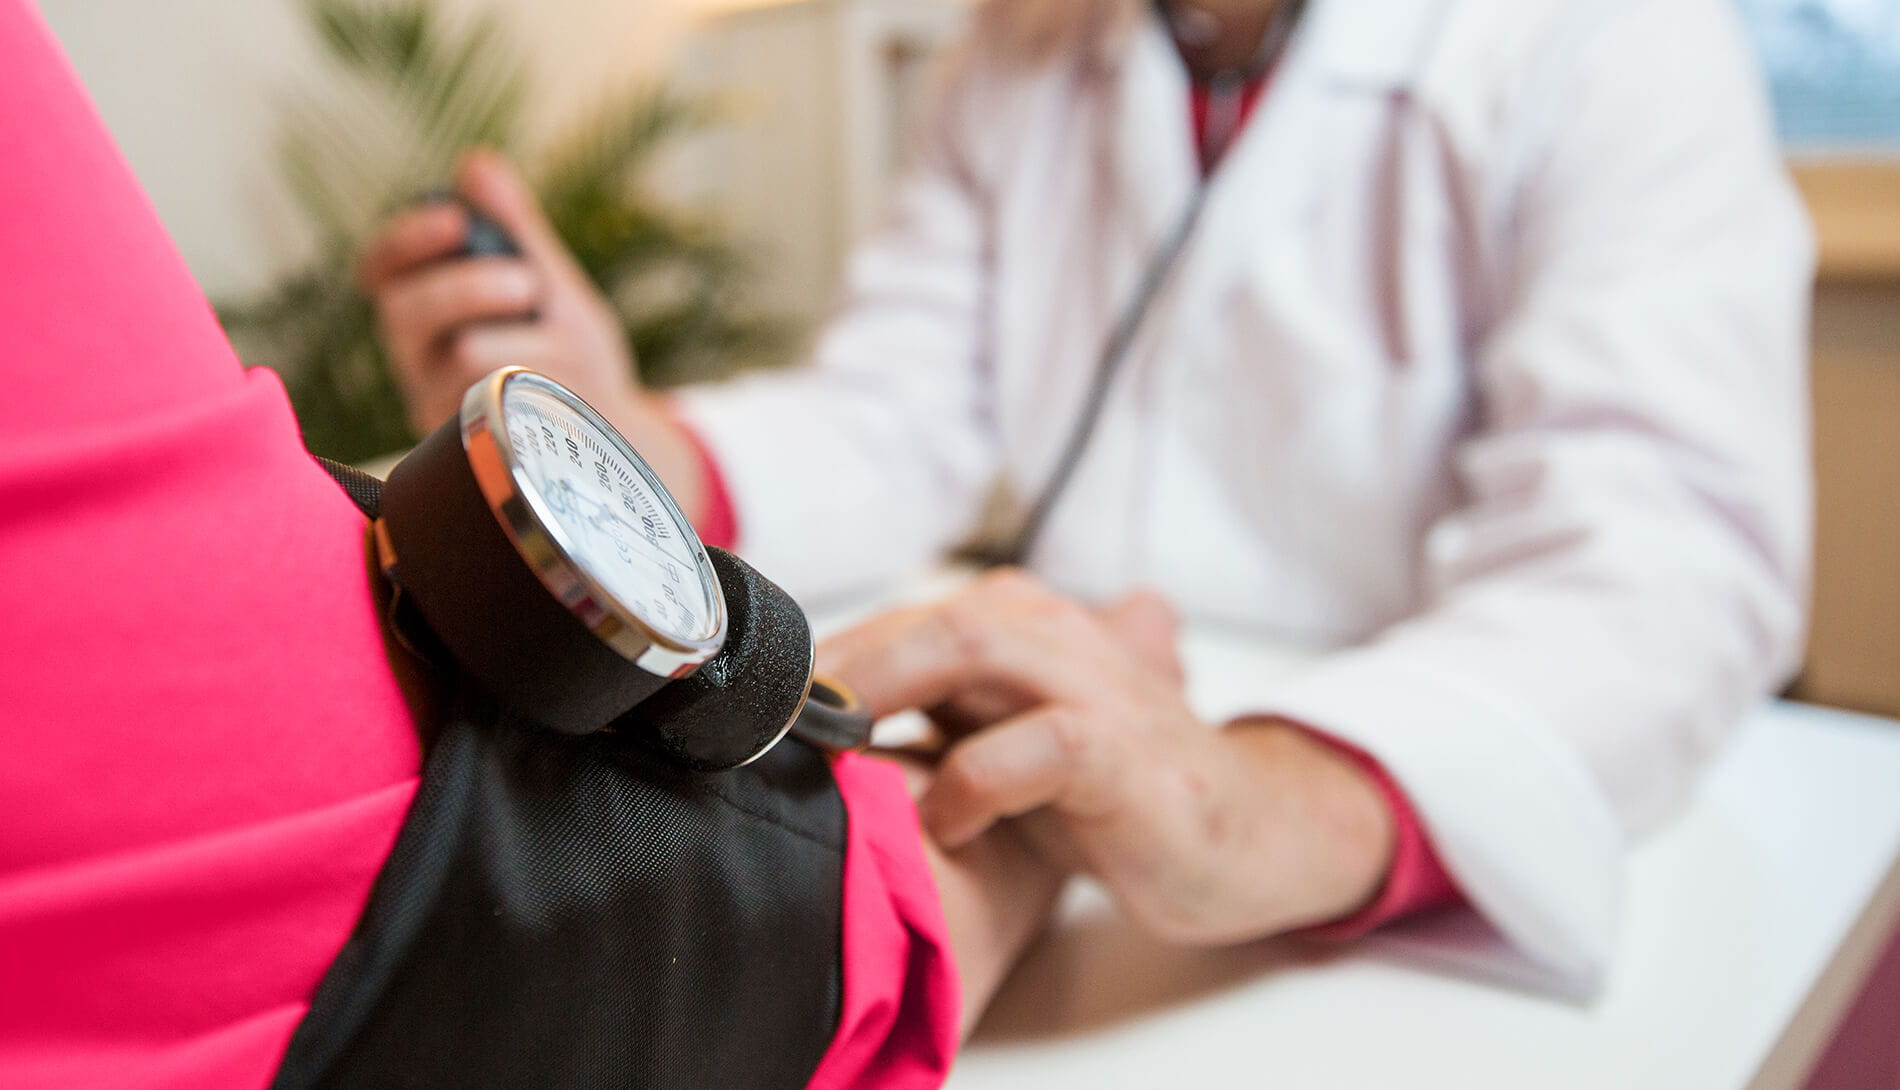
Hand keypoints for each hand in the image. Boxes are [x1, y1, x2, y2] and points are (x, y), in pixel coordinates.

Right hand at [358, 149, 709, 516]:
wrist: (610, 432)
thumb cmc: (569, 351)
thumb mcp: (550, 284)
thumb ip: (513, 229)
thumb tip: (476, 164)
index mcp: (422, 307)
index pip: (380, 268)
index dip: (405, 240)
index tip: (455, 218)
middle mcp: (415, 357)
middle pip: (405, 311)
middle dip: (468, 286)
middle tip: (526, 283)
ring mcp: (437, 406)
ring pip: (461, 358)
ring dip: (527, 339)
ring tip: (562, 343)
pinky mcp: (471, 451)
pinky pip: (499, 406)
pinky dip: (544, 384)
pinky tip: (563, 386)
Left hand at [822, 571, 1395, 944]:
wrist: (1247, 835)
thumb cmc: (1118, 795)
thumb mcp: (1017, 743)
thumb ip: (944, 719)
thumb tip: (820, 728)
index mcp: (1033, 628)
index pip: (916, 616)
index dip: (835, 654)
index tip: (764, 701)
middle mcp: (1063, 637)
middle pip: (932, 617)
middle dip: (845, 660)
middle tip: (773, 716)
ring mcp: (1098, 688)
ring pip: (976, 646)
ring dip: (888, 687)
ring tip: (829, 742)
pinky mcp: (1126, 755)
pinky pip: (1041, 743)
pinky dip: (978, 778)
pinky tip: (945, 821)